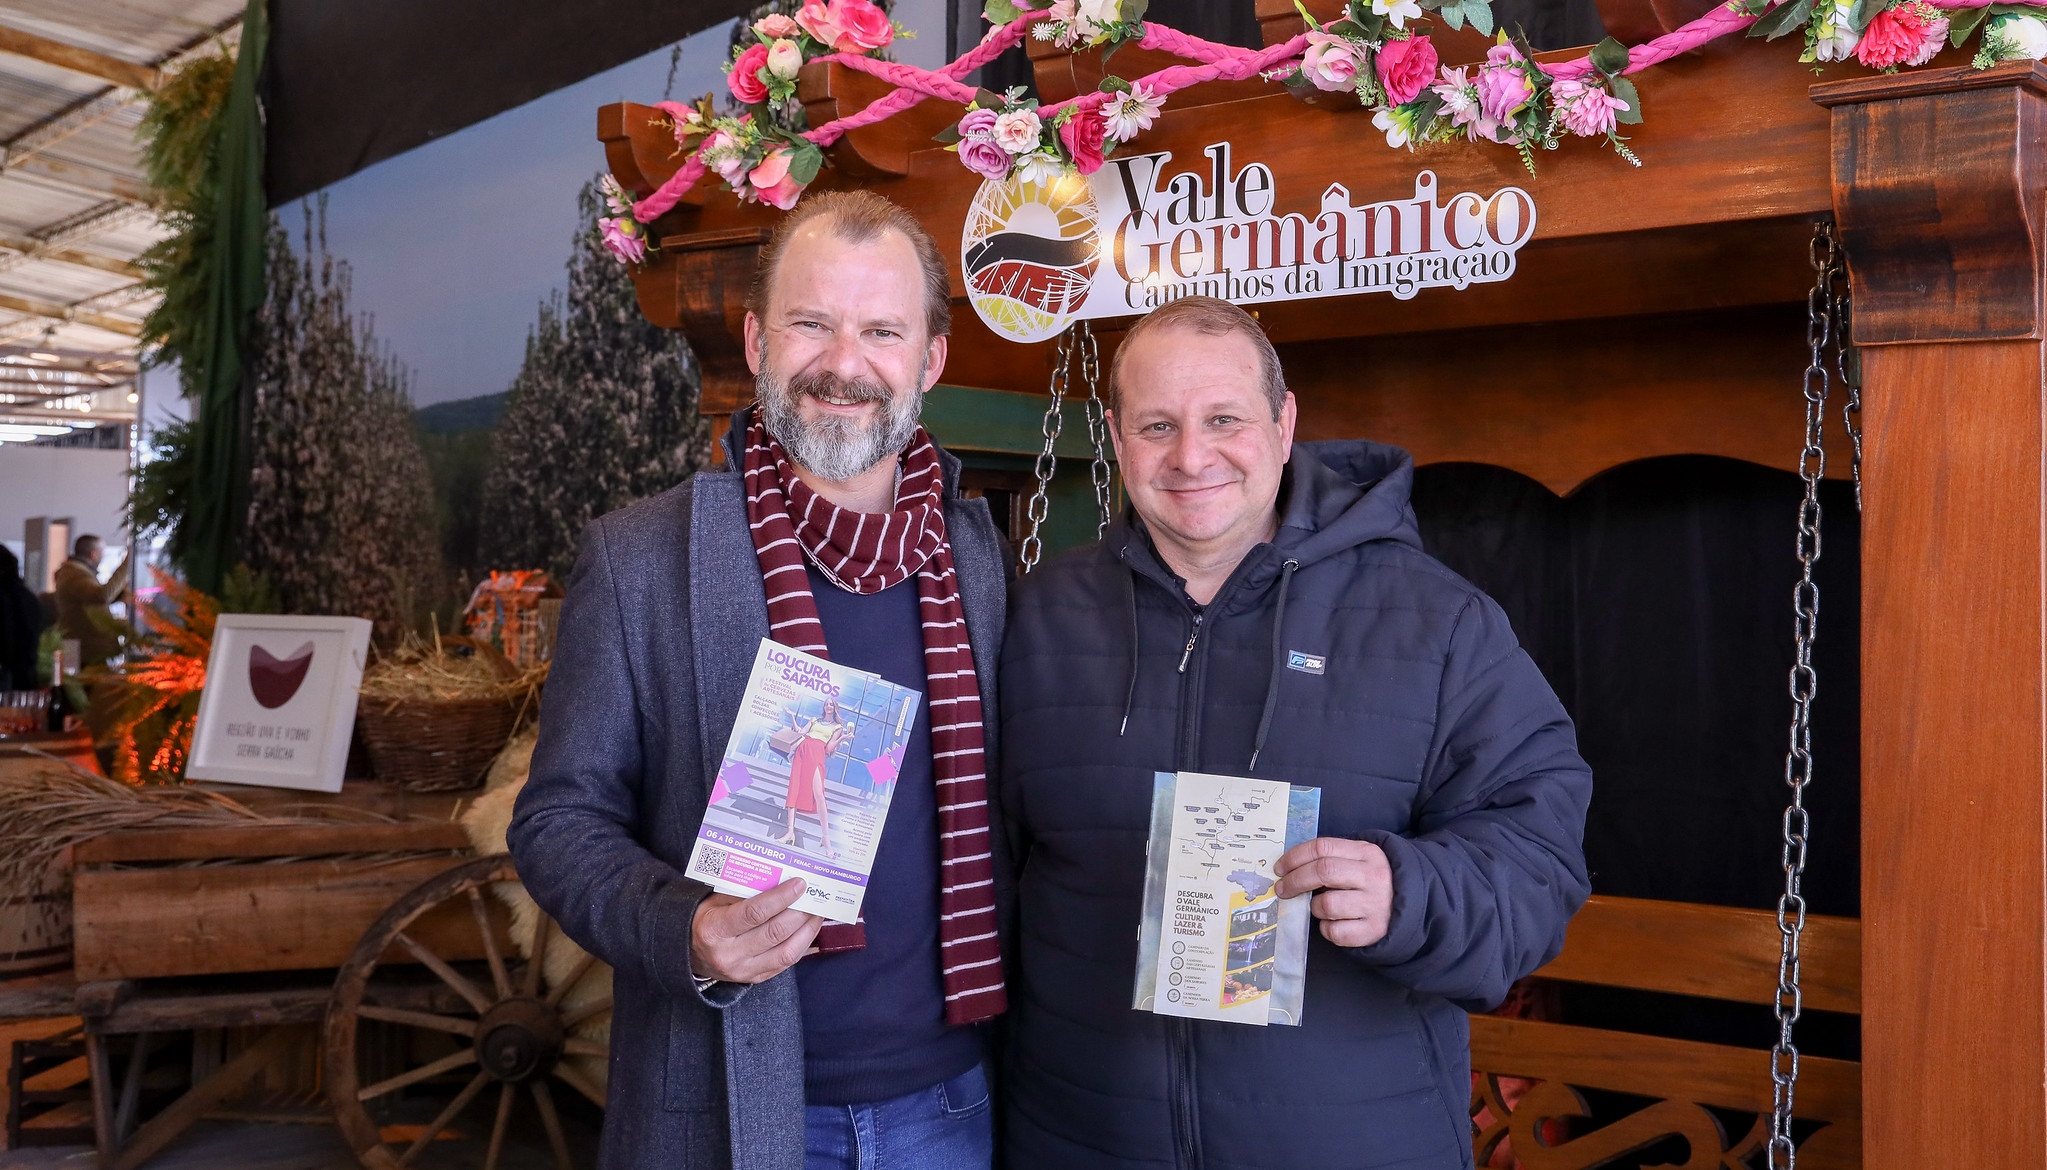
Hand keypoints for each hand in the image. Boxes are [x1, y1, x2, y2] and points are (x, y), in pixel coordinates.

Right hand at [690, 878, 823, 983]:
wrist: (687, 953)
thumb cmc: (705, 919)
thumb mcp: (715, 900)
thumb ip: (744, 892)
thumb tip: (780, 880)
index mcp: (714, 929)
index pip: (754, 913)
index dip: (781, 897)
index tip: (799, 884)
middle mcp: (729, 954)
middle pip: (774, 932)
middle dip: (800, 913)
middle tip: (815, 896)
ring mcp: (742, 971)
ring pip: (786, 952)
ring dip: (807, 930)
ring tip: (817, 913)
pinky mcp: (754, 979)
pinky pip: (785, 963)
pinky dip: (802, 945)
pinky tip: (808, 930)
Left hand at [1273, 837, 1393, 947]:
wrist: (1411, 907)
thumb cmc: (1371, 882)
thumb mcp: (1359, 860)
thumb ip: (1330, 859)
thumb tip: (1288, 868)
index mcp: (1367, 852)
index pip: (1322, 847)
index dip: (1295, 857)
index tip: (1280, 868)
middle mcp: (1373, 876)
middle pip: (1322, 872)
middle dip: (1295, 881)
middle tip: (1282, 889)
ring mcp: (1376, 904)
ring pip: (1326, 904)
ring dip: (1314, 907)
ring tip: (1320, 907)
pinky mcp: (1374, 930)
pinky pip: (1335, 931)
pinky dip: (1327, 929)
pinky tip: (1334, 923)